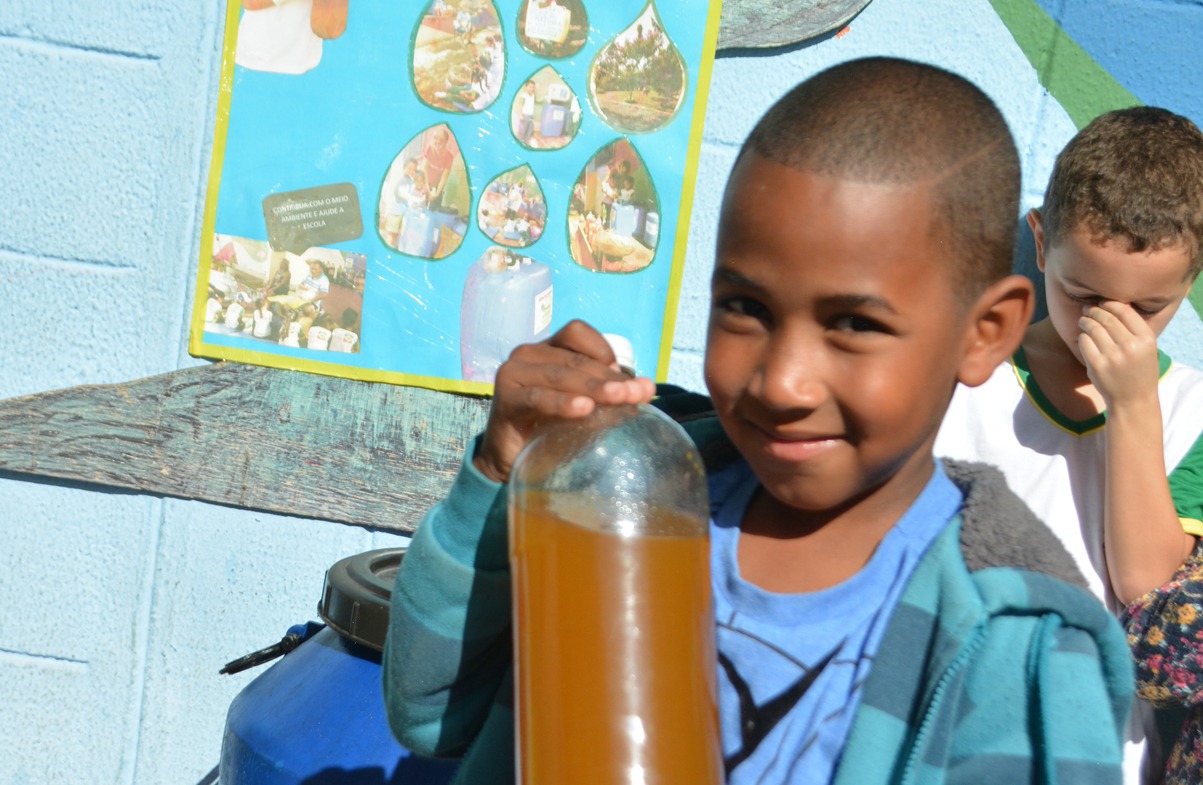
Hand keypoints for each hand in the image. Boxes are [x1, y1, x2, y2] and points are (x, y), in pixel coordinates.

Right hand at [473, 320, 655, 483]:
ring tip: (619, 399)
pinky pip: (537, 398)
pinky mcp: (504, 399)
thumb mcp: (584, 404)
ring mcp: (513, 373)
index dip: (603, 350)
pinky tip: (583, 409)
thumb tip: (647, 387)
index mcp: (548, 349)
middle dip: (609, 378)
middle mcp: (528, 354)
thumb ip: (612, 393)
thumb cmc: (549, 427)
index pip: (577, 333)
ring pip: (560, 375)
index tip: (625, 378)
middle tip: (635, 395)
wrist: (511, 459)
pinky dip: (562, 403)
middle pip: (574, 358)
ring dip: (593, 388)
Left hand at [1078, 302, 1159, 408]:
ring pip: (1093, 328)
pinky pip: (1084, 342)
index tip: (1103, 302)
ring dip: (1085, 321)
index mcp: (1146, 339)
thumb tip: (1113, 304)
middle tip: (1088, 308)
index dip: (1110, 304)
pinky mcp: (1097, 365)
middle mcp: (1130, 346)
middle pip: (1106, 318)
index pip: (1125, 311)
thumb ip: (1134, 329)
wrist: (1133, 400)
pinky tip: (1083, 337)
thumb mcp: (1147, 348)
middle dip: (1094, 310)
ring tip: (1083, 320)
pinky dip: (1082, 337)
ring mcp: (1113, 356)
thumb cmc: (1139, 370)